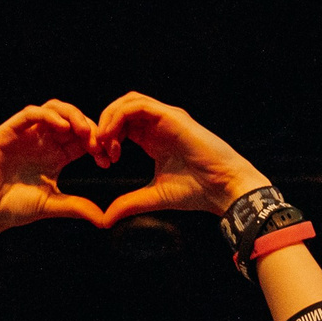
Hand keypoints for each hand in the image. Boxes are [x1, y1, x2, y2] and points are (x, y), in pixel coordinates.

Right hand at [0, 101, 107, 236]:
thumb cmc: (14, 209)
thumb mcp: (52, 205)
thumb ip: (76, 206)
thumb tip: (104, 219)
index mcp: (54, 154)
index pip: (82, 138)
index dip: (98, 143)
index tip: (109, 159)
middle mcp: (41, 140)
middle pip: (72, 119)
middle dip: (90, 128)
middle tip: (100, 145)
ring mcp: (25, 134)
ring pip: (53, 109)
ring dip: (72, 115)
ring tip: (84, 132)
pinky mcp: (8, 132)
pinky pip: (31, 114)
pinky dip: (48, 116)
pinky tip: (62, 127)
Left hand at [89, 92, 268, 222]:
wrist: (223, 188)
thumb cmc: (196, 191)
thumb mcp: (153, 196)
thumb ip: (129, 203)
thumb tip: (105, 219)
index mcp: (154, 138)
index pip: (122, 124)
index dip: (106, 139)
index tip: (103, 162)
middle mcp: (159, 124)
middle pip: (121, 108)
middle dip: (103, 126)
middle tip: (98, 151)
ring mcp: (166, 117)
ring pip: (127, 101)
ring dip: (109, 119)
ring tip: (105, 144)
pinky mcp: (171, 116)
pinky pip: (137, 106)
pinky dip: (119, 118)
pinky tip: (114, 140)